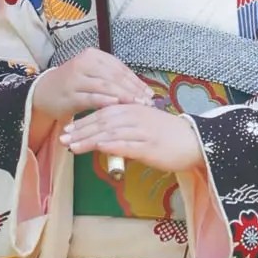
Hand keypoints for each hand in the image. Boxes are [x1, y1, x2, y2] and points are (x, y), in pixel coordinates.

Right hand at [28, 49, 152, 150]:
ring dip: (123, 96)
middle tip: (147, 103)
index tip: (150, 94)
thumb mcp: (93, 76)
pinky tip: (116, 105)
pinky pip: (90, 97)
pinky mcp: (69, 94)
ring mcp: (76, 78)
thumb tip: (142, 90)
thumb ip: (113, 79)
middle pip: (115, 76)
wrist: (43, 92)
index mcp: (93, 55)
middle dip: (133, 90)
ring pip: (105, 86)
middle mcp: (84, 63)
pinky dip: (104, 100)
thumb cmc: (74, 84)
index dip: (136, 81)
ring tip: (137, 105)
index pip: (120, 68)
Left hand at [60, 105, 203, 173]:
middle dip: (80, 130)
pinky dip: (110, 145)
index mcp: (134, 109)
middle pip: (102, 122)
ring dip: (89, 139)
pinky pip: (126, 144)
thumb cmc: (169, 135)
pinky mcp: (149, 146)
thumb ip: (126, 126)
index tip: (68, 128)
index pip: (104, 112)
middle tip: (62, 138)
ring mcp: (142, 131)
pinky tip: (97, 148)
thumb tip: (105, 135)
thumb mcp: (145, 124)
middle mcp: (135, 116)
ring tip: (72, 146)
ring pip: (110, 133)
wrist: (194, 141)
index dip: (84, 120)